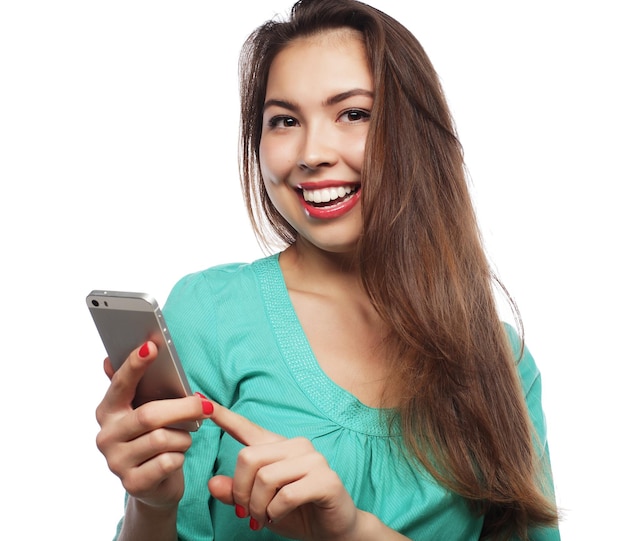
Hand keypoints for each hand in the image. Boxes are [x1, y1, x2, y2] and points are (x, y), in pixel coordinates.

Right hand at [95, 341, 211, 509]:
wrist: (156, 485)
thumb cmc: (155, 438)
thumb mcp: (148, 412)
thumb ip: (138, 388)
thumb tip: (108, 360)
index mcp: (108, 411)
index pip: (121, 384)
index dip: (135, 365)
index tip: (152, 346)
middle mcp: (106, 436)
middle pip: (149, 415)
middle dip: (183, 408)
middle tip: (206, 405)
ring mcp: (115, 462)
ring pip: (163, 439)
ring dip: (183, 437)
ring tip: (184, 439)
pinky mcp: (132, 484)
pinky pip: (168, 462)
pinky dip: (180, 457)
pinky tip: (176, 458)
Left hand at [206, 401, 365, 540]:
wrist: (333, 531)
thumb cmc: (297, 513)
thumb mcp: (260, 504)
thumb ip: (236, 493)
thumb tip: (212, 483)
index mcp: (278, 447)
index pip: (246, 427)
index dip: (222, 416)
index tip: (200, 400)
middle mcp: (296, 446)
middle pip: (248, 458)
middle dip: (241, 492)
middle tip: (248, 512)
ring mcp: (313, 460)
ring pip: (265, 477)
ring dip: (258, 506)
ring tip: (265, 517)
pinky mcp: (325, 479)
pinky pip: (286, 495)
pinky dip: (276, 512)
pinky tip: (280, 516)